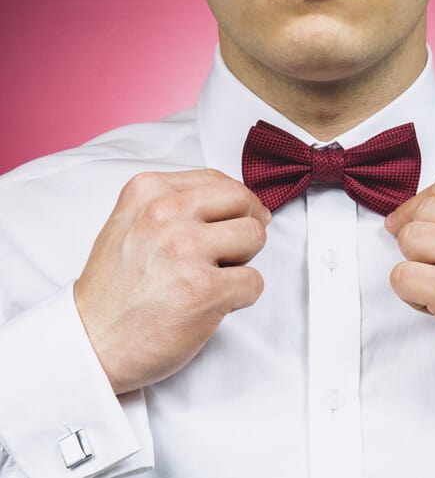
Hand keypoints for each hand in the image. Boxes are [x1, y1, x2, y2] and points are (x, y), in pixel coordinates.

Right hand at [74, 169, 270, 394]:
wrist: (90, 342)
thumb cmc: (116, 287)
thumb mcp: (132, 222)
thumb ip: (177, 203)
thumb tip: (242, 202)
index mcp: (149, 192)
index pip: (218, 180)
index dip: (235, 205)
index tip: (229, 224)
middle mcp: (167, 214)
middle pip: (243, 201)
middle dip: (244, 226)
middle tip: (226, 253)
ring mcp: (187, 250)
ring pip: (255, 236)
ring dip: (243, 261)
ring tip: (212, 277)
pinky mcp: (205, 289)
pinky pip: (254, 281)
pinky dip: (241, 296)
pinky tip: (211, 304)